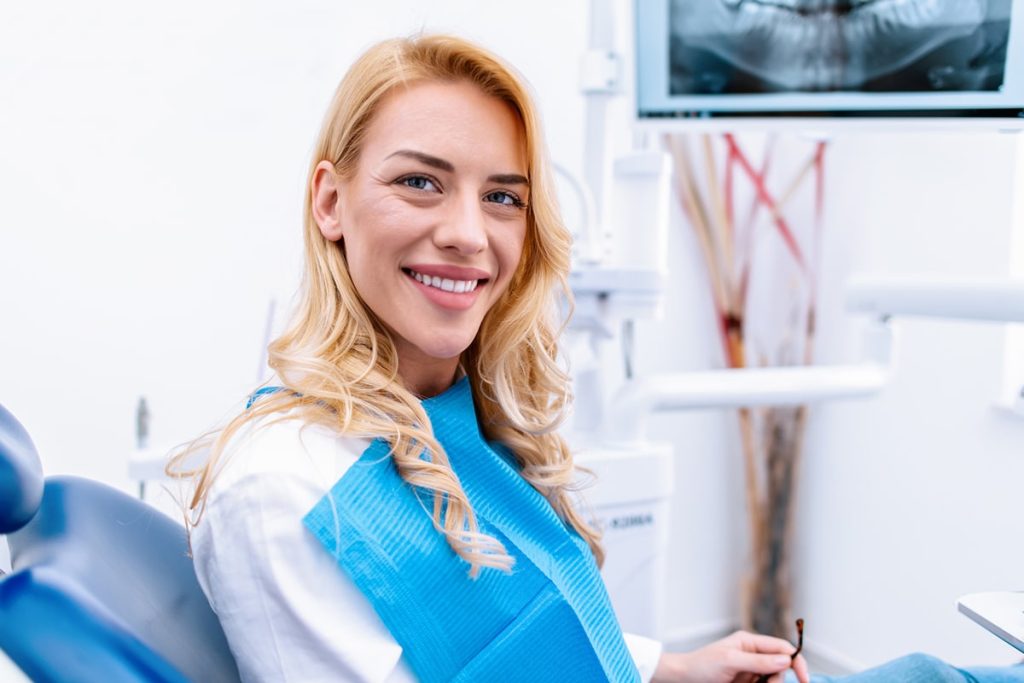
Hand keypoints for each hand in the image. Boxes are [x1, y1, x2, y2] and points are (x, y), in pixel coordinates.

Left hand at [651, 630, 809, 682]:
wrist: (684, 679)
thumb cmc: (702, 665)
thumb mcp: (730, 661)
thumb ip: (758, 661)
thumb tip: (786, 659)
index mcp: (750, 642)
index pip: (782, 648)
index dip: (796, 661)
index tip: (804, 678)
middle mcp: (753, 655)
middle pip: (781, 666)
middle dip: (778, 679)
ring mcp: (751, 670)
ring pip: (774, 679)